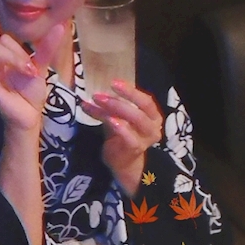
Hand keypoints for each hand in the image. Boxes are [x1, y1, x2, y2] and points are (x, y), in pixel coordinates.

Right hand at [0, 0, 66, 133]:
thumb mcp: (41, 65)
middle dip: (19, 53)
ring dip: (16, 60)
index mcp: (3, 53)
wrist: (29, 116)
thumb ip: (46, 47)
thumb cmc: (30, 92)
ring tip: (26, 75)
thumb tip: (61, 25)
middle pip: (2, 40)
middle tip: (30, 71)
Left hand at [81, 80, 162, 195]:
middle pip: (141, 108)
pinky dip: (120, 127)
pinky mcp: (136, 148)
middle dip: (119, 99)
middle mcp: (153, 126)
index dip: (130, 90)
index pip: (145, 99)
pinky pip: (129, 136)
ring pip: (136, 119)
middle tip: (99, 95)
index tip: (113, 82)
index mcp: (152, 115)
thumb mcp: (115, 117)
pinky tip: (109, 120)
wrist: (122, 162)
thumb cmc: (121, 136)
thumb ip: (107, 107)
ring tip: (99, 102)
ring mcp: (146, 138)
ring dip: (116, 109)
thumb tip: (91, 94)